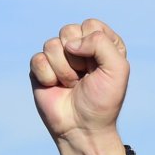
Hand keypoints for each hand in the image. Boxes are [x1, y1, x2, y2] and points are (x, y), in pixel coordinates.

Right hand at [29, 19, 127, 154]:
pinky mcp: (41, 68)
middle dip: (78, 58)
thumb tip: (70, 42)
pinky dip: (48, 76)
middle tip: (84, 77)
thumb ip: (102, 43)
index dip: (94, 46)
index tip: (100, 68)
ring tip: (72, 85)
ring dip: (64, 70)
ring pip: (52, 45)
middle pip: (69, 31)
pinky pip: (38, 59)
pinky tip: (56, 87)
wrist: (83, 128)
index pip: (91, 25)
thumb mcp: (117, 70)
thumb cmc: (103, 101)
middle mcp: (80, 47)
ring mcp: (58, 56)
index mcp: (102, 44)